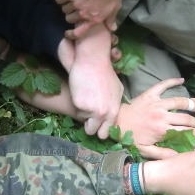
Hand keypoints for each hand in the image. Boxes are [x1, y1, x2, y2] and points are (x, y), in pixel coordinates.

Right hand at [55, 0, 126, 38]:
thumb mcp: (115, 7)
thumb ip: (111, 19)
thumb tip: (112, 28)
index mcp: (94, 19)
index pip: (79, 32)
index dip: (72, 34)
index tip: (67, 33)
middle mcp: (82, 14)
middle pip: (70, 19)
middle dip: (71, 16)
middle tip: (73, 10)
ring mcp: (74, 4)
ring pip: (65, 9)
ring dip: (66, 7)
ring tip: (68, 2)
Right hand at [67, 24, 123, 138]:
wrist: (92, 62)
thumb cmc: (105, 73)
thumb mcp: (117, 90)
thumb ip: (115, 105)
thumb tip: (112, 115)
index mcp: (114, 111)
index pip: (106, 132)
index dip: (100, 129)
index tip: (96, 125)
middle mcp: (104, 114)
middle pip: (93, 132)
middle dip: (90, 126)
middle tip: (88, 117)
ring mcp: (92, 111)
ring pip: (83, 120)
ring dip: (83, 113)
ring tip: (86, 98)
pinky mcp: (80, 105)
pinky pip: (77, 110)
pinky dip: (78, 104)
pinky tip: (81, 92)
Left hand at [115, 79, 194, 158]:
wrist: (115, 123)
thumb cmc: (130, 138)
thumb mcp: (144, 150)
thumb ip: (162, 154)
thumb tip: (178, 155)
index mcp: (162, 131)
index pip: (185, 132)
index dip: (194, 134)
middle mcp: (162, 116)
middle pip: (186, 118)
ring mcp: (157, 104)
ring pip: (180, 102)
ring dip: (193, 104)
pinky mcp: (150, 94)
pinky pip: (163, 85)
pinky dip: (172, 81)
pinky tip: (182, 80)